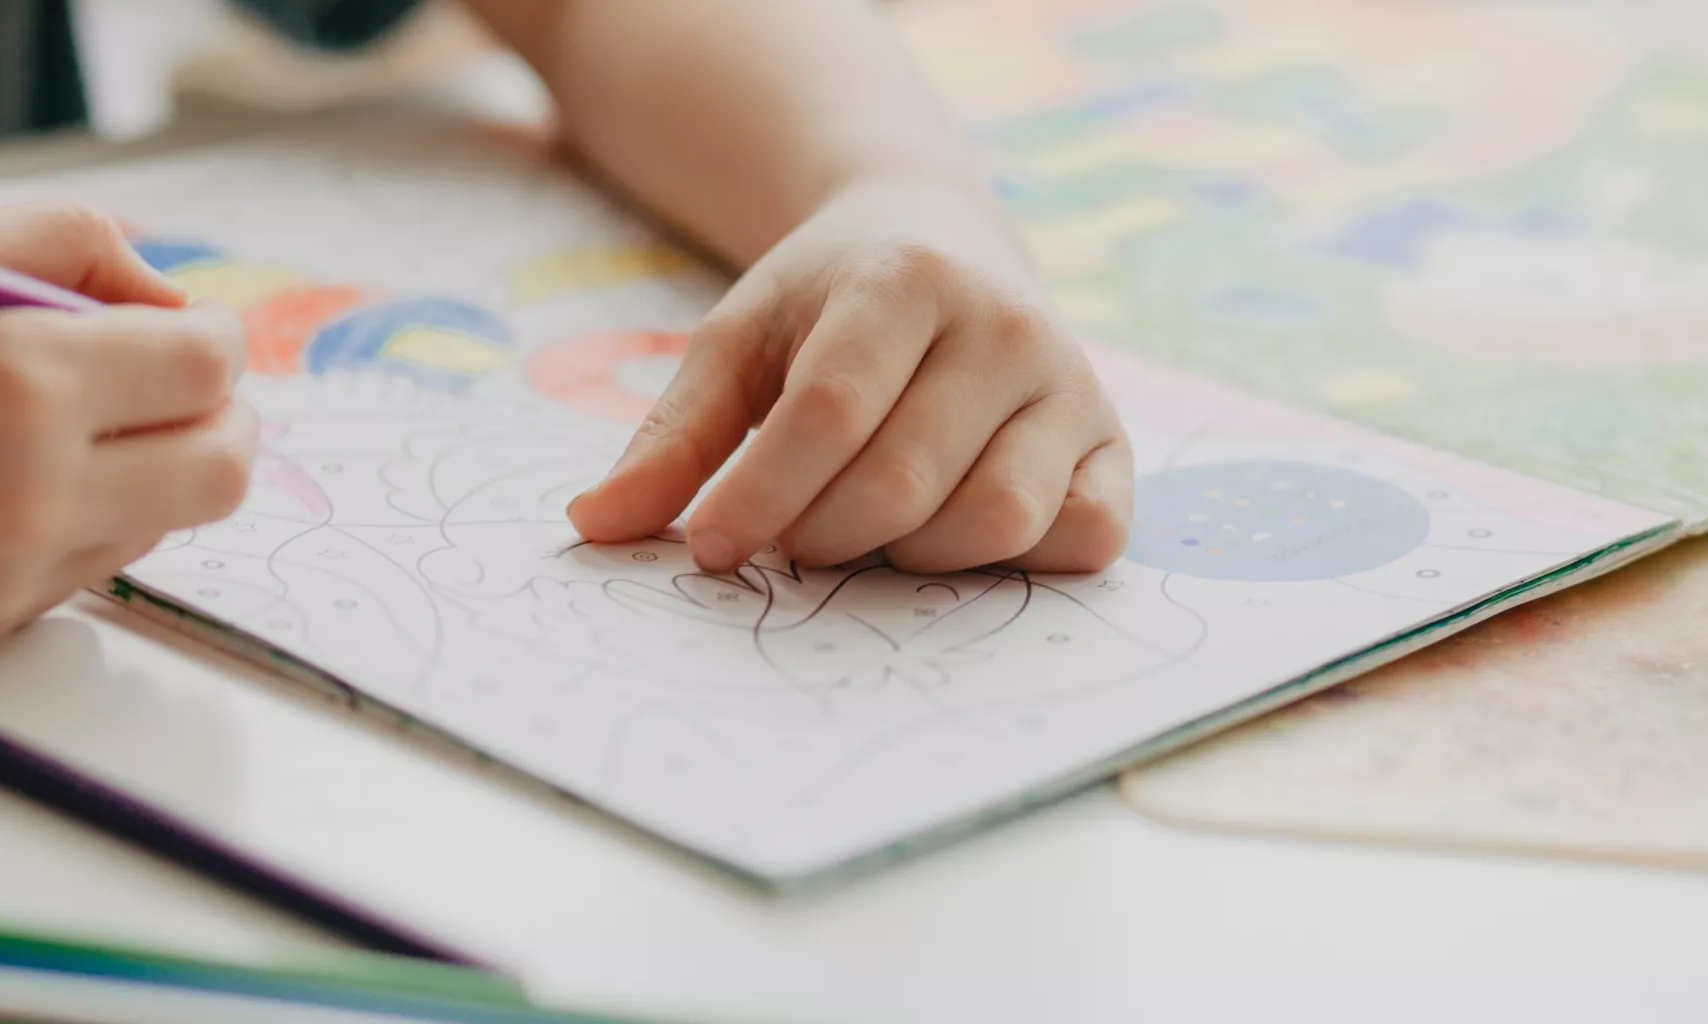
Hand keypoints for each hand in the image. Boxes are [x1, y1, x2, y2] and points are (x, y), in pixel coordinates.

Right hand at [0, 202, 257, 651]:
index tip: (191, 327)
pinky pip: (83, 571)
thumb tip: (184, 313)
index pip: (209, 371)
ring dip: (147, 470)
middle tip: (181, 384)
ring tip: (60, 425)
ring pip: (162, 524)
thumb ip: (86, 253)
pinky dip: (77, 522)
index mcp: (22, 383)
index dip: (214, 338)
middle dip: (222, 417)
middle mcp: (27, 495)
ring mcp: (1, 576)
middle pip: (223, 471)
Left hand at [568, 176, 1133, 573]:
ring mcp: (1072, 387)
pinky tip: (952, 535)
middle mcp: (1005, 326)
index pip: (830, 412)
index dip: (761, 496)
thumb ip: (673, 437)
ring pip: (995, 521)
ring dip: (911, 557)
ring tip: (870, 525)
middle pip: (904, 482)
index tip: (710, 546)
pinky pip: (1083, 540)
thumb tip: (594, 526)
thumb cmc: (826, 307)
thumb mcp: (739, 341)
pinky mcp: (1114, 445)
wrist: (940, 244)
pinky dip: (1012, 564)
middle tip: (792, 537)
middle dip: (824, 535)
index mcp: (904, 280)